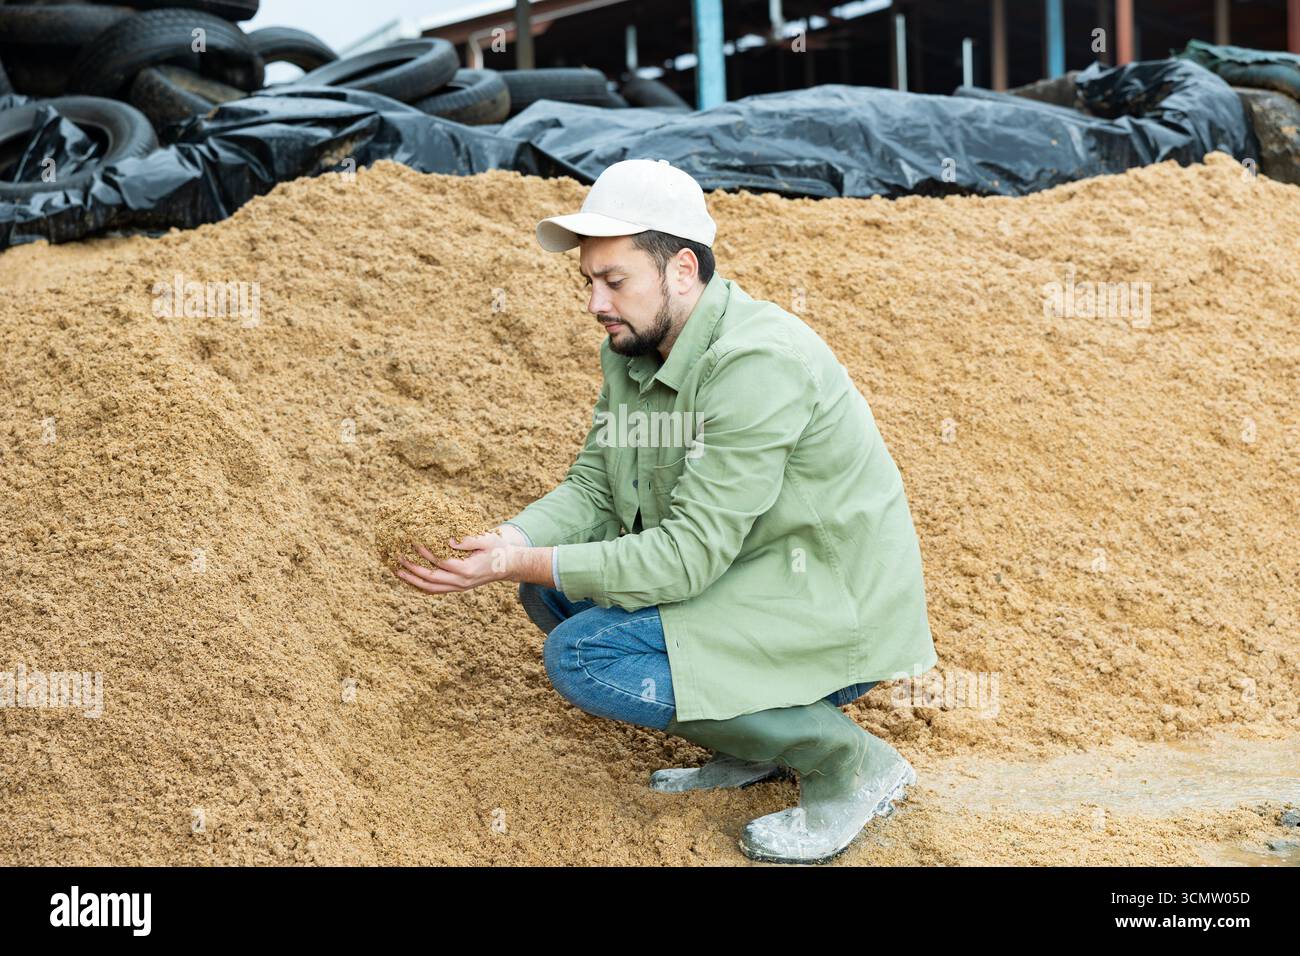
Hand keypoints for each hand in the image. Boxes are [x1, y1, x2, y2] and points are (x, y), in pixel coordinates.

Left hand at [392, 530, 513, 594]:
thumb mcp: (486, 539)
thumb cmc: (497, 549)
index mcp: (466, 569)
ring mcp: (459, 587)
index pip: (440, 561)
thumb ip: (467, 540)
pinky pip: (436, 590)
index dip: (424, 552)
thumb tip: (447, 540)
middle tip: (397, 558)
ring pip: (431, 588)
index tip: (412, 541)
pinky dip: (421, 586)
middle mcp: (461, 582)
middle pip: (430, 578)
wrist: (508, 565)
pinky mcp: (458, 588)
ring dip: (412, 580)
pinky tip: (411, 580)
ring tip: (398, 572)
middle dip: (412, 568)